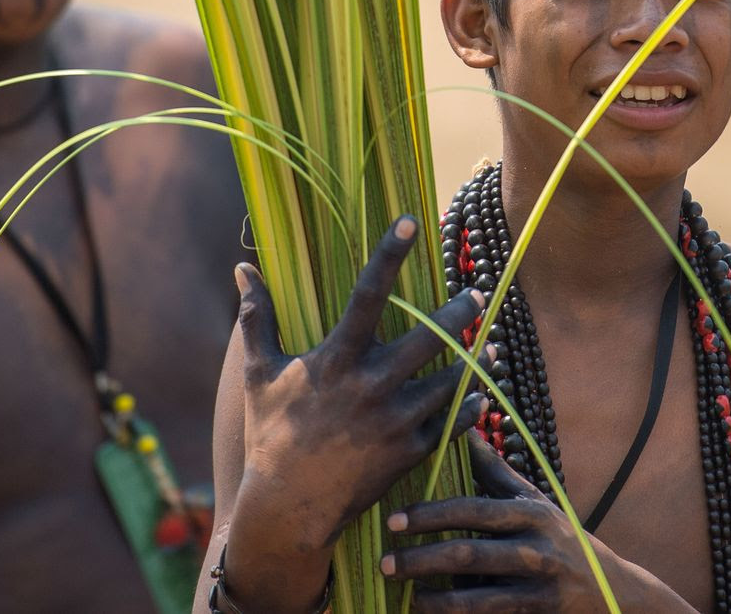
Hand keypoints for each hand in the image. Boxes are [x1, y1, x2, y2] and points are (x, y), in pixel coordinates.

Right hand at [221, 217, 489, 606]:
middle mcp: (371, 385)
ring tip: (489, 343)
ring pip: (451, 379)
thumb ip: (255, 318)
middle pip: (431, 335)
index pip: (367, 294)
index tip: (411, 221)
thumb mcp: (259, 373)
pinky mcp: (410, 452)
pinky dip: (470, 407)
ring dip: (475, 359)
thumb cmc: (271, 435)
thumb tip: (241, 269)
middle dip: (460, 311)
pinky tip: (482, 393)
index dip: (389, 254)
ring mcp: (395, 420)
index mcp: (337, 358)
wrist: (287, 509)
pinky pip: (452, 423)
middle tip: (477, 293)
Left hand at [379, 434, 683, 612]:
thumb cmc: (559, 538)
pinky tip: (429, 610)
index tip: (395, 519)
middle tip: (385, 560)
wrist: (611, 592)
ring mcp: (539, 584)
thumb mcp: (533, 502)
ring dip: (434, 595)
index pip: (473, 509)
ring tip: (403, 592)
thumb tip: (465, 429)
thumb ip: (496, 472)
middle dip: (423, 557)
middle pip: (470, 553)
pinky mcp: (540, 612)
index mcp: (528, 512)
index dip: (432, 514)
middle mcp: (536, 546)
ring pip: (478, 594)